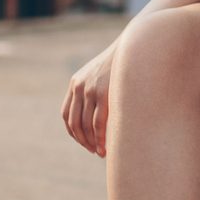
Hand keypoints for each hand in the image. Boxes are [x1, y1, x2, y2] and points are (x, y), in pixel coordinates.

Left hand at [61, 39, 118, 156]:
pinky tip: (105, 146)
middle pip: (74, 122)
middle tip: (93, 150)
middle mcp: (79, 87)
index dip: (73, 131)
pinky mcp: (103, 93)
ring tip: (100, 152)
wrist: (133, 47)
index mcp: (76, 83)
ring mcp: (90, 90)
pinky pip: (97, 123)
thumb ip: (97, 89)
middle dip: (82, 140)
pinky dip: (99, 138)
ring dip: (91, 143)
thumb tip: (100, 111)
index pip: (67, 114)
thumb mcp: (103, 75)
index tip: (84, 141)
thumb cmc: (122, 64)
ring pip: (85, 125)